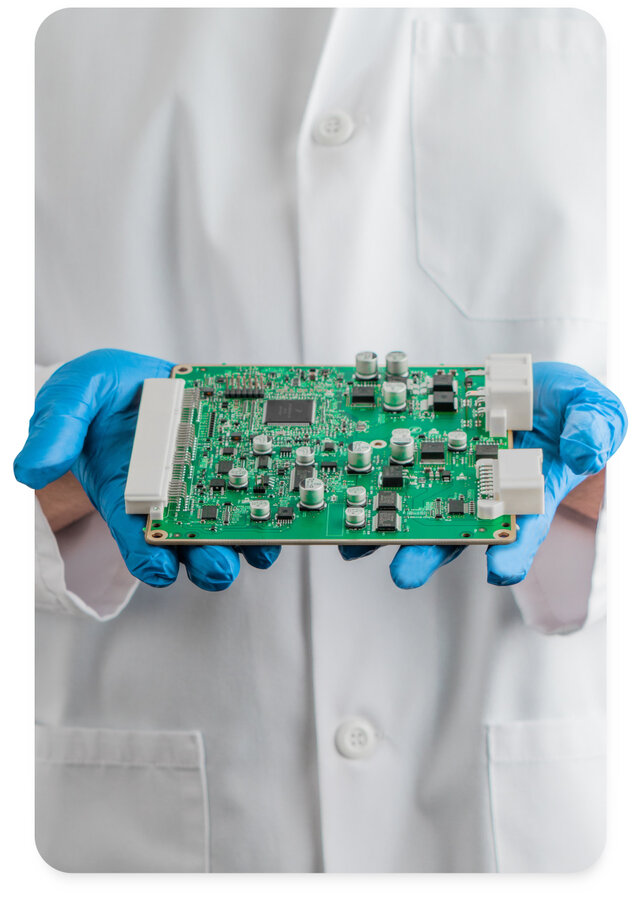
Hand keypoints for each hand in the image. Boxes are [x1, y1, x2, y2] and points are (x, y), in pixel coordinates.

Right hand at [14, 349, 279, 588]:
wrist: (137, 379)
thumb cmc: (101, 396)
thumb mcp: (72, 398)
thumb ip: (55, 430)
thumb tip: (30, 469)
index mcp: (126, 497)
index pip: (137, 542)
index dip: (149, 560)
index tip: (160, 567)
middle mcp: (170, 503)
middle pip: (191, 550)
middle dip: (207, 564)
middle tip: (218, 566)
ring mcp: (205, 488)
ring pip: (230, 532)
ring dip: (247, 544)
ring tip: (263, 544)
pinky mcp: (235, 467)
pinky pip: (256, 495)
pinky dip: (270, 504)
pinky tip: (281, 501)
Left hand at [340, 362, 626, 587]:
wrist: (530, 385)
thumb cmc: (565, 406)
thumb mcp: (592, 407)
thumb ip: (592, 426)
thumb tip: (582, 449)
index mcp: (531, 493)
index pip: (523, 531)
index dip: (512, 553)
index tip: (499, 571)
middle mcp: (485, 497)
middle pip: (455, 536)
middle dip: (429, 556)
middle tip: (405, 574)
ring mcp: (451, 480)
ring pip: (416, 515)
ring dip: (386, 532)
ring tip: (355, 544)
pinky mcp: (425, 455)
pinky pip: (396, 473)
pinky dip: (373, 487)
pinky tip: (347, 498)